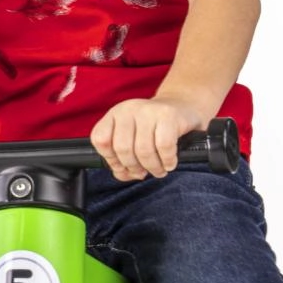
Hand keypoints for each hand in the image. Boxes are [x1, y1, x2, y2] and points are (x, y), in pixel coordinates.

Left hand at [90, 97, 206, 180]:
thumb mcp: (133, 137)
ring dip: (152, 167)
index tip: (123, 168)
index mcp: (114, 114)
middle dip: (133, 167)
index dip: (111, 160)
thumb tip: (122, 175)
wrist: (182, 107)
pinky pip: (164, 146)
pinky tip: (169, 164)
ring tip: (158, 171)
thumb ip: (121, 158)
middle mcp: (128, 109)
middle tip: (143, 173)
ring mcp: (148, 111)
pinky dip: (167, 160)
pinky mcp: (168, 116)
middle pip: (123, 148)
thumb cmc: (154, 128)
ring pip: (143, 149)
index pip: (101, 139)